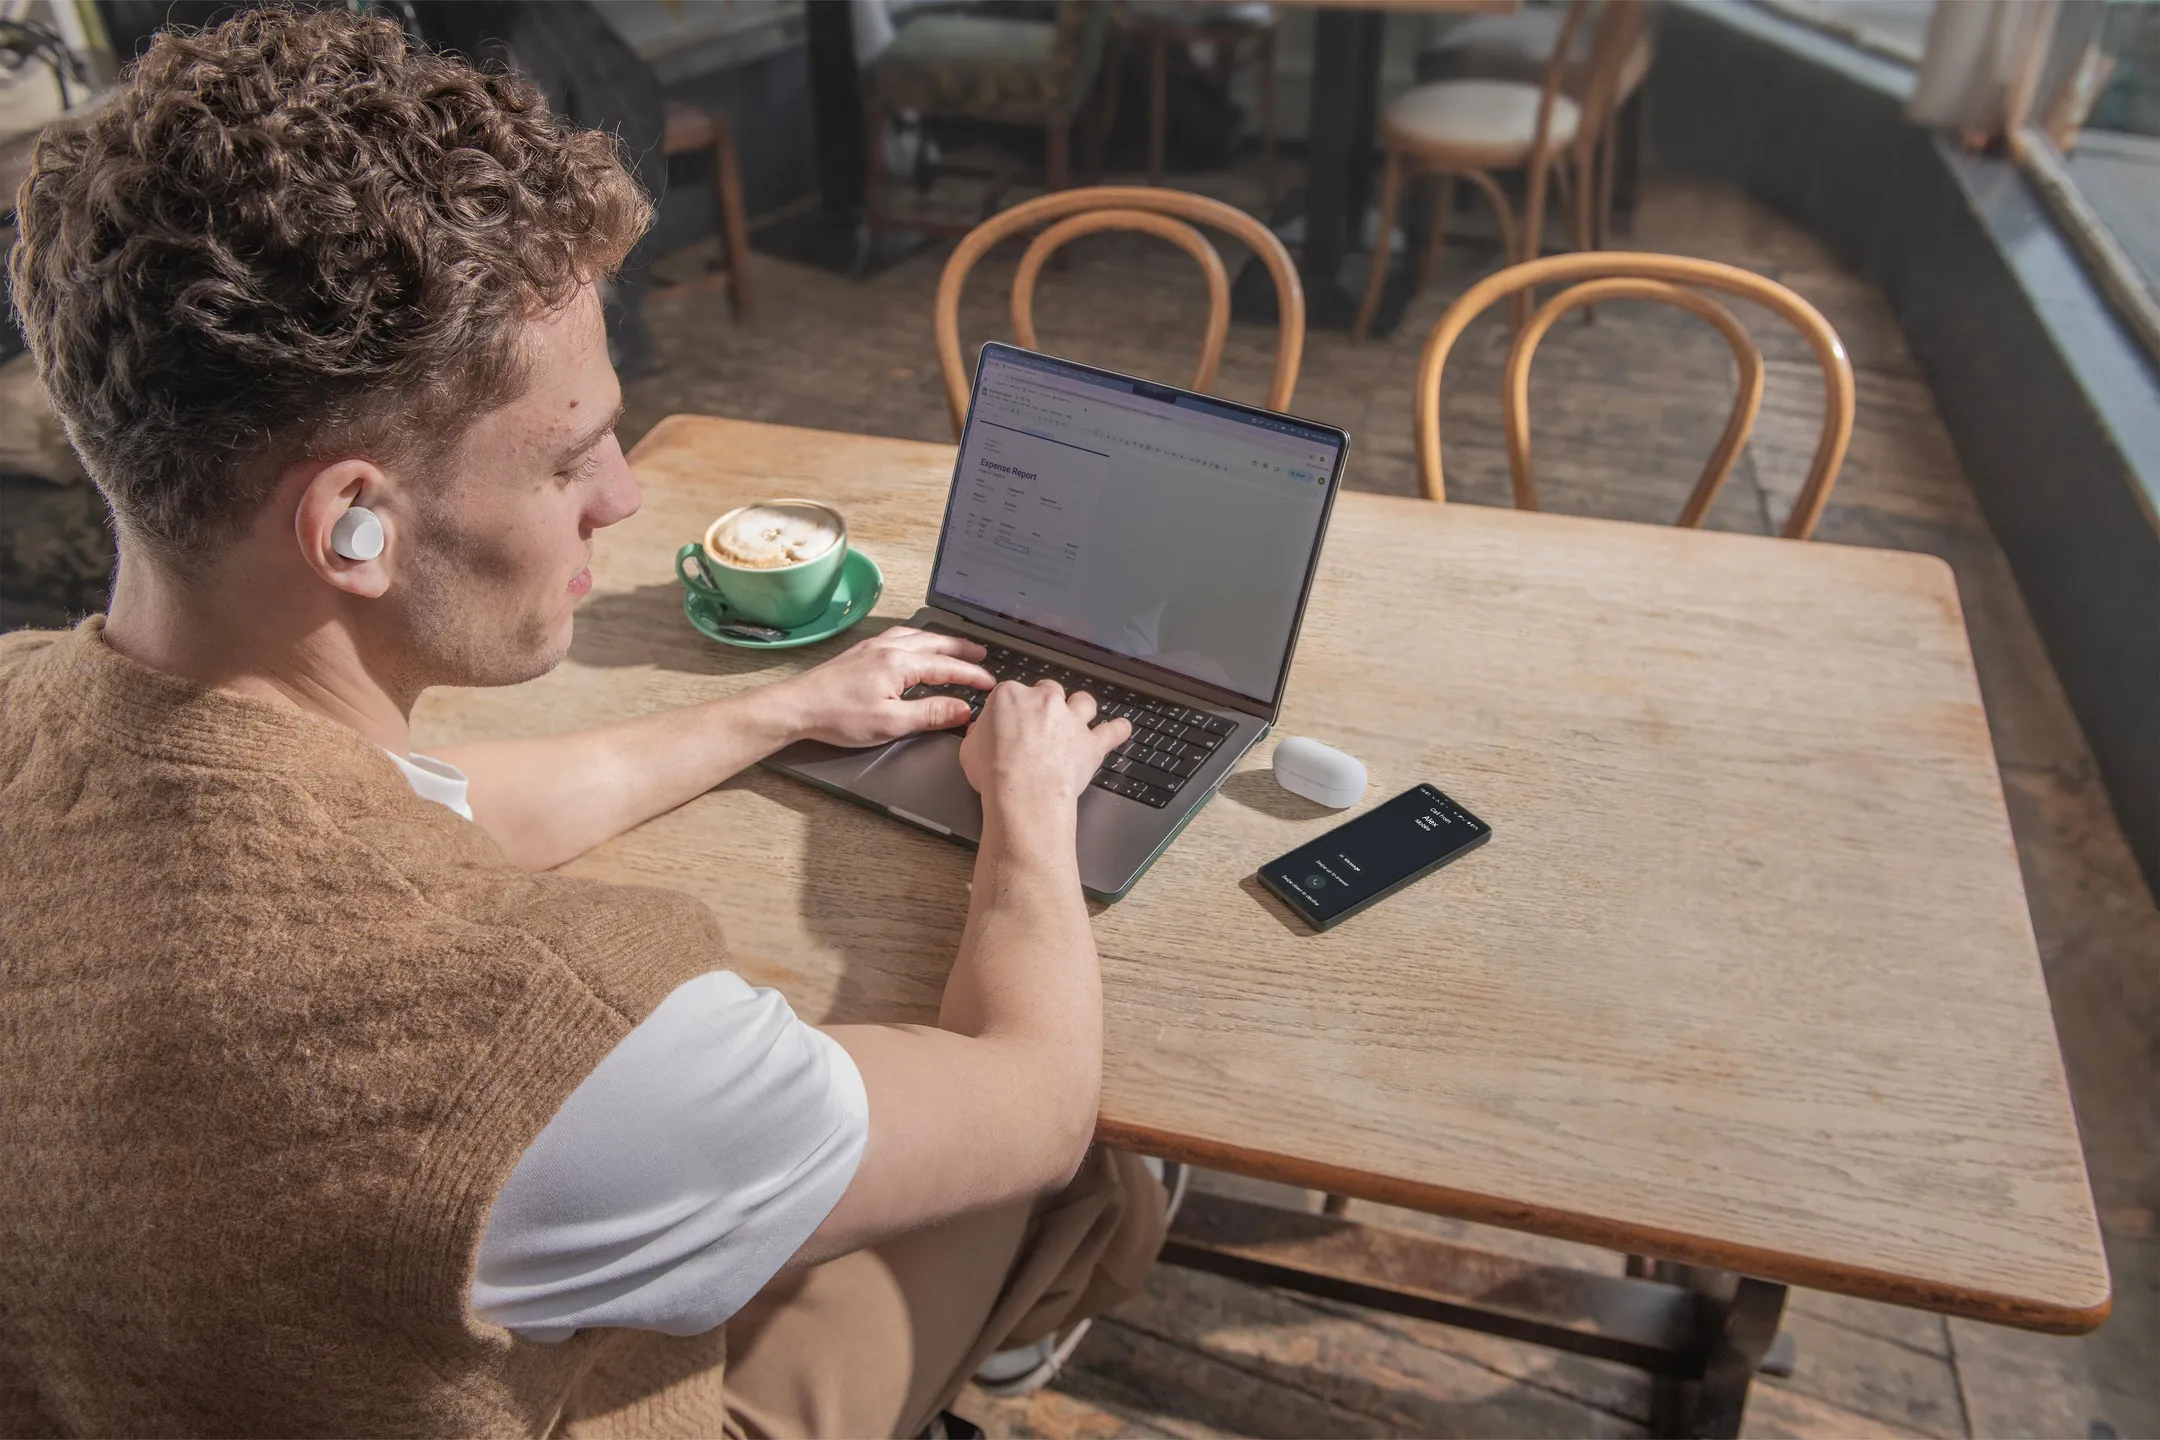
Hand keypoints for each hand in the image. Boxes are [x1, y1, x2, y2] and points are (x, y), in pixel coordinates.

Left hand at [772, 627, 997, 747]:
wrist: (796, 707)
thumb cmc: (837, 716)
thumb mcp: (891, 723)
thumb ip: (930, 714)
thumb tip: (962, 710)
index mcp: (899, 663)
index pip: (947, 667)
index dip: (972, 676)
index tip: (990, 684)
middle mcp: (888, 648)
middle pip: (935, 644)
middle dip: (962, 650)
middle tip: (982, 655)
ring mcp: (872, 647)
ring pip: (917, 636)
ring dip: (940, 641)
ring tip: (955, 647)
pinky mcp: (860, 653)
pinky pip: (898, 636)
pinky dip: (917, 638)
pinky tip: (915, 644)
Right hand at [959, 680, 1130, 815]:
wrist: (1024, 793)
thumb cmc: (995, 772)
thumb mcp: (969, 750)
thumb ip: (978, 735)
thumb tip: (979, 733)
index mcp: (1011, 696)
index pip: (1011, 693)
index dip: (1011, 709)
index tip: (1009, 723)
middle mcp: (1044, 701)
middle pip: (1049, 691)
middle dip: (1045, 704)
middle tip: (1040, 723)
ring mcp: (1071, 720)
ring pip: (1083, 702)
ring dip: (1081, 709)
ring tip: (1078, 720)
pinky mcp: (1091, 743)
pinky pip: (1114, 730)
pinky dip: (1118, 729)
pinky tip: (1120, 728)